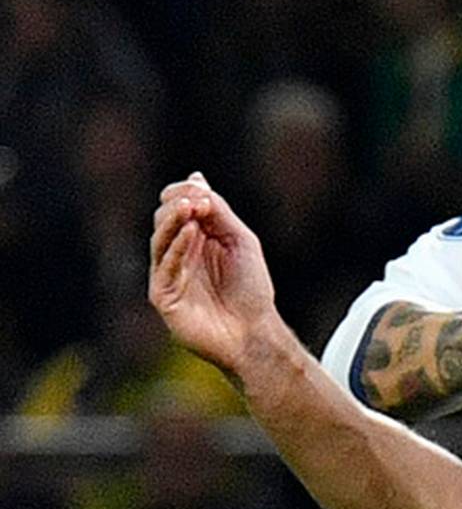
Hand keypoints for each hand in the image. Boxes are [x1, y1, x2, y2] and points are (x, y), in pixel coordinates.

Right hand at [151, 174, 281, 373]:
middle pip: (164, 219)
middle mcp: (177, 254)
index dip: (185, 194)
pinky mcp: (163, 295)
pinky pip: (164, 266)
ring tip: (188, 207)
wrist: (254, 331)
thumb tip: (196, 178)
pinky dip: (177, 247)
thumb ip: (218, 212)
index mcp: (194, 238)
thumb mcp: (240, 240)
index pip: (176, 206)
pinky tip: (190, 233)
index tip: (202, 189)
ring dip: (173, 221)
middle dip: (180, 205)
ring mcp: (167, 274)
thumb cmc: (250, 287)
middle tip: (200, 200)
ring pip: (160, 240)